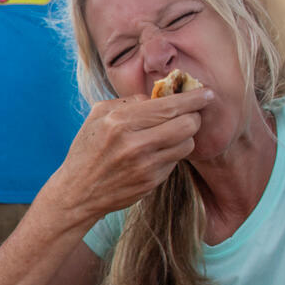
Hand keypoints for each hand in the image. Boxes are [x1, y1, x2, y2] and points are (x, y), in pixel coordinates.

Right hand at [45, 92, 208, 226]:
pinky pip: (175, 162)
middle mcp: (134, 143)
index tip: (207, 93)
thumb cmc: (88, 149)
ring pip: (187, 144)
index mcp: (119, 121)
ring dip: (185, 137)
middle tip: (191, 114)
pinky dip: (171, 155)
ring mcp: (145, 165)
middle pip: (187, 124)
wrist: (77, 191)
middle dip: (194, 117)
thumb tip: (158, 96)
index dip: (194, 98)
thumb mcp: (98, 116)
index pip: (169, 105)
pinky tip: (157, 153)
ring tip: (171, 135)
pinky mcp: (151, 182)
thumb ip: (128, 102)